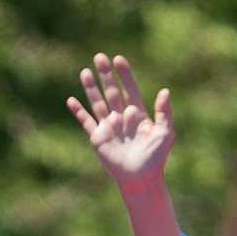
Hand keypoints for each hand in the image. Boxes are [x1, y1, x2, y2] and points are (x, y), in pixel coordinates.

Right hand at [69, 54, 176, 189]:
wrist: (141, 179)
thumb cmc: (156, 158)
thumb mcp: (165, 133)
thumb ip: (164, 112)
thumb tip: (165, 91)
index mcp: (138, 114)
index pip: (129, 90)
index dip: (124, 75)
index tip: (119, 59)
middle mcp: (121, 118)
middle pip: (111, 92)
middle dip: (105, 75)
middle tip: (99, 57)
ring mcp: (108, 127)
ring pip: (97, 102)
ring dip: (91, 88)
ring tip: (85, 71)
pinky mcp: (98, 138)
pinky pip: (86, 122)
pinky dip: (78, 112)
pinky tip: (71, 100)